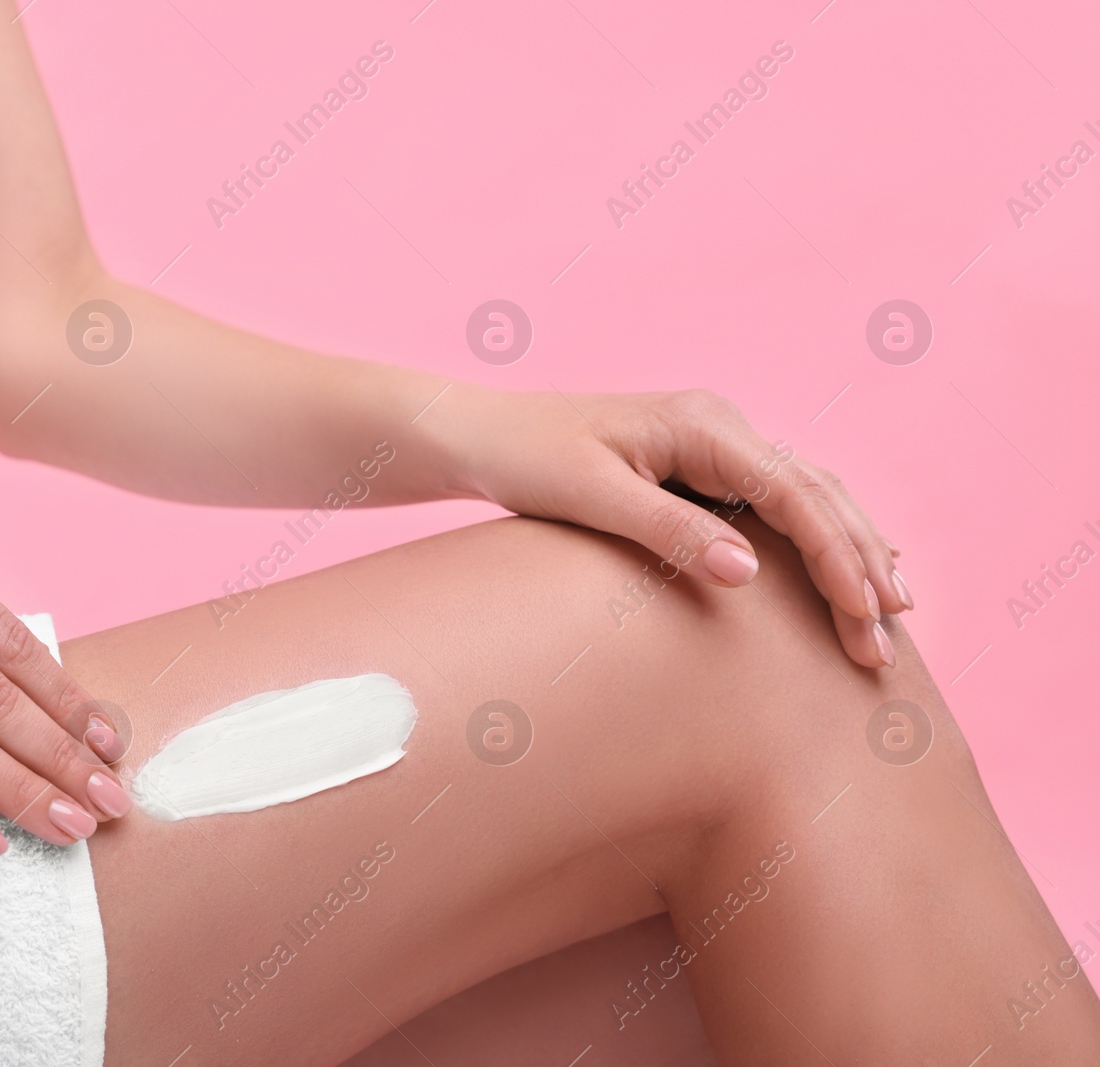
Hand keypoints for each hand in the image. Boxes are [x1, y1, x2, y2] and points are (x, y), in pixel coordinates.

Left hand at [444, 387, 910, 668]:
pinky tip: (852, 570)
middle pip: (819, 495)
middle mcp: (722, 425)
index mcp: (704, 424)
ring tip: (893, 613)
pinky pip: (781, 503)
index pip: (796, 494)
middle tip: (890, 638)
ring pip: (810, 497)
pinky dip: (822, 538)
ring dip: (853, 552)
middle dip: (861, 564)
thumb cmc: (527, 459)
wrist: (483, 435)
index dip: (839, 556)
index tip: (869, 615)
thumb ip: (668, 531)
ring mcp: (715, 443)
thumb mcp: (591, 496)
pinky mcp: (702, 467)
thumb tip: (747, 572)